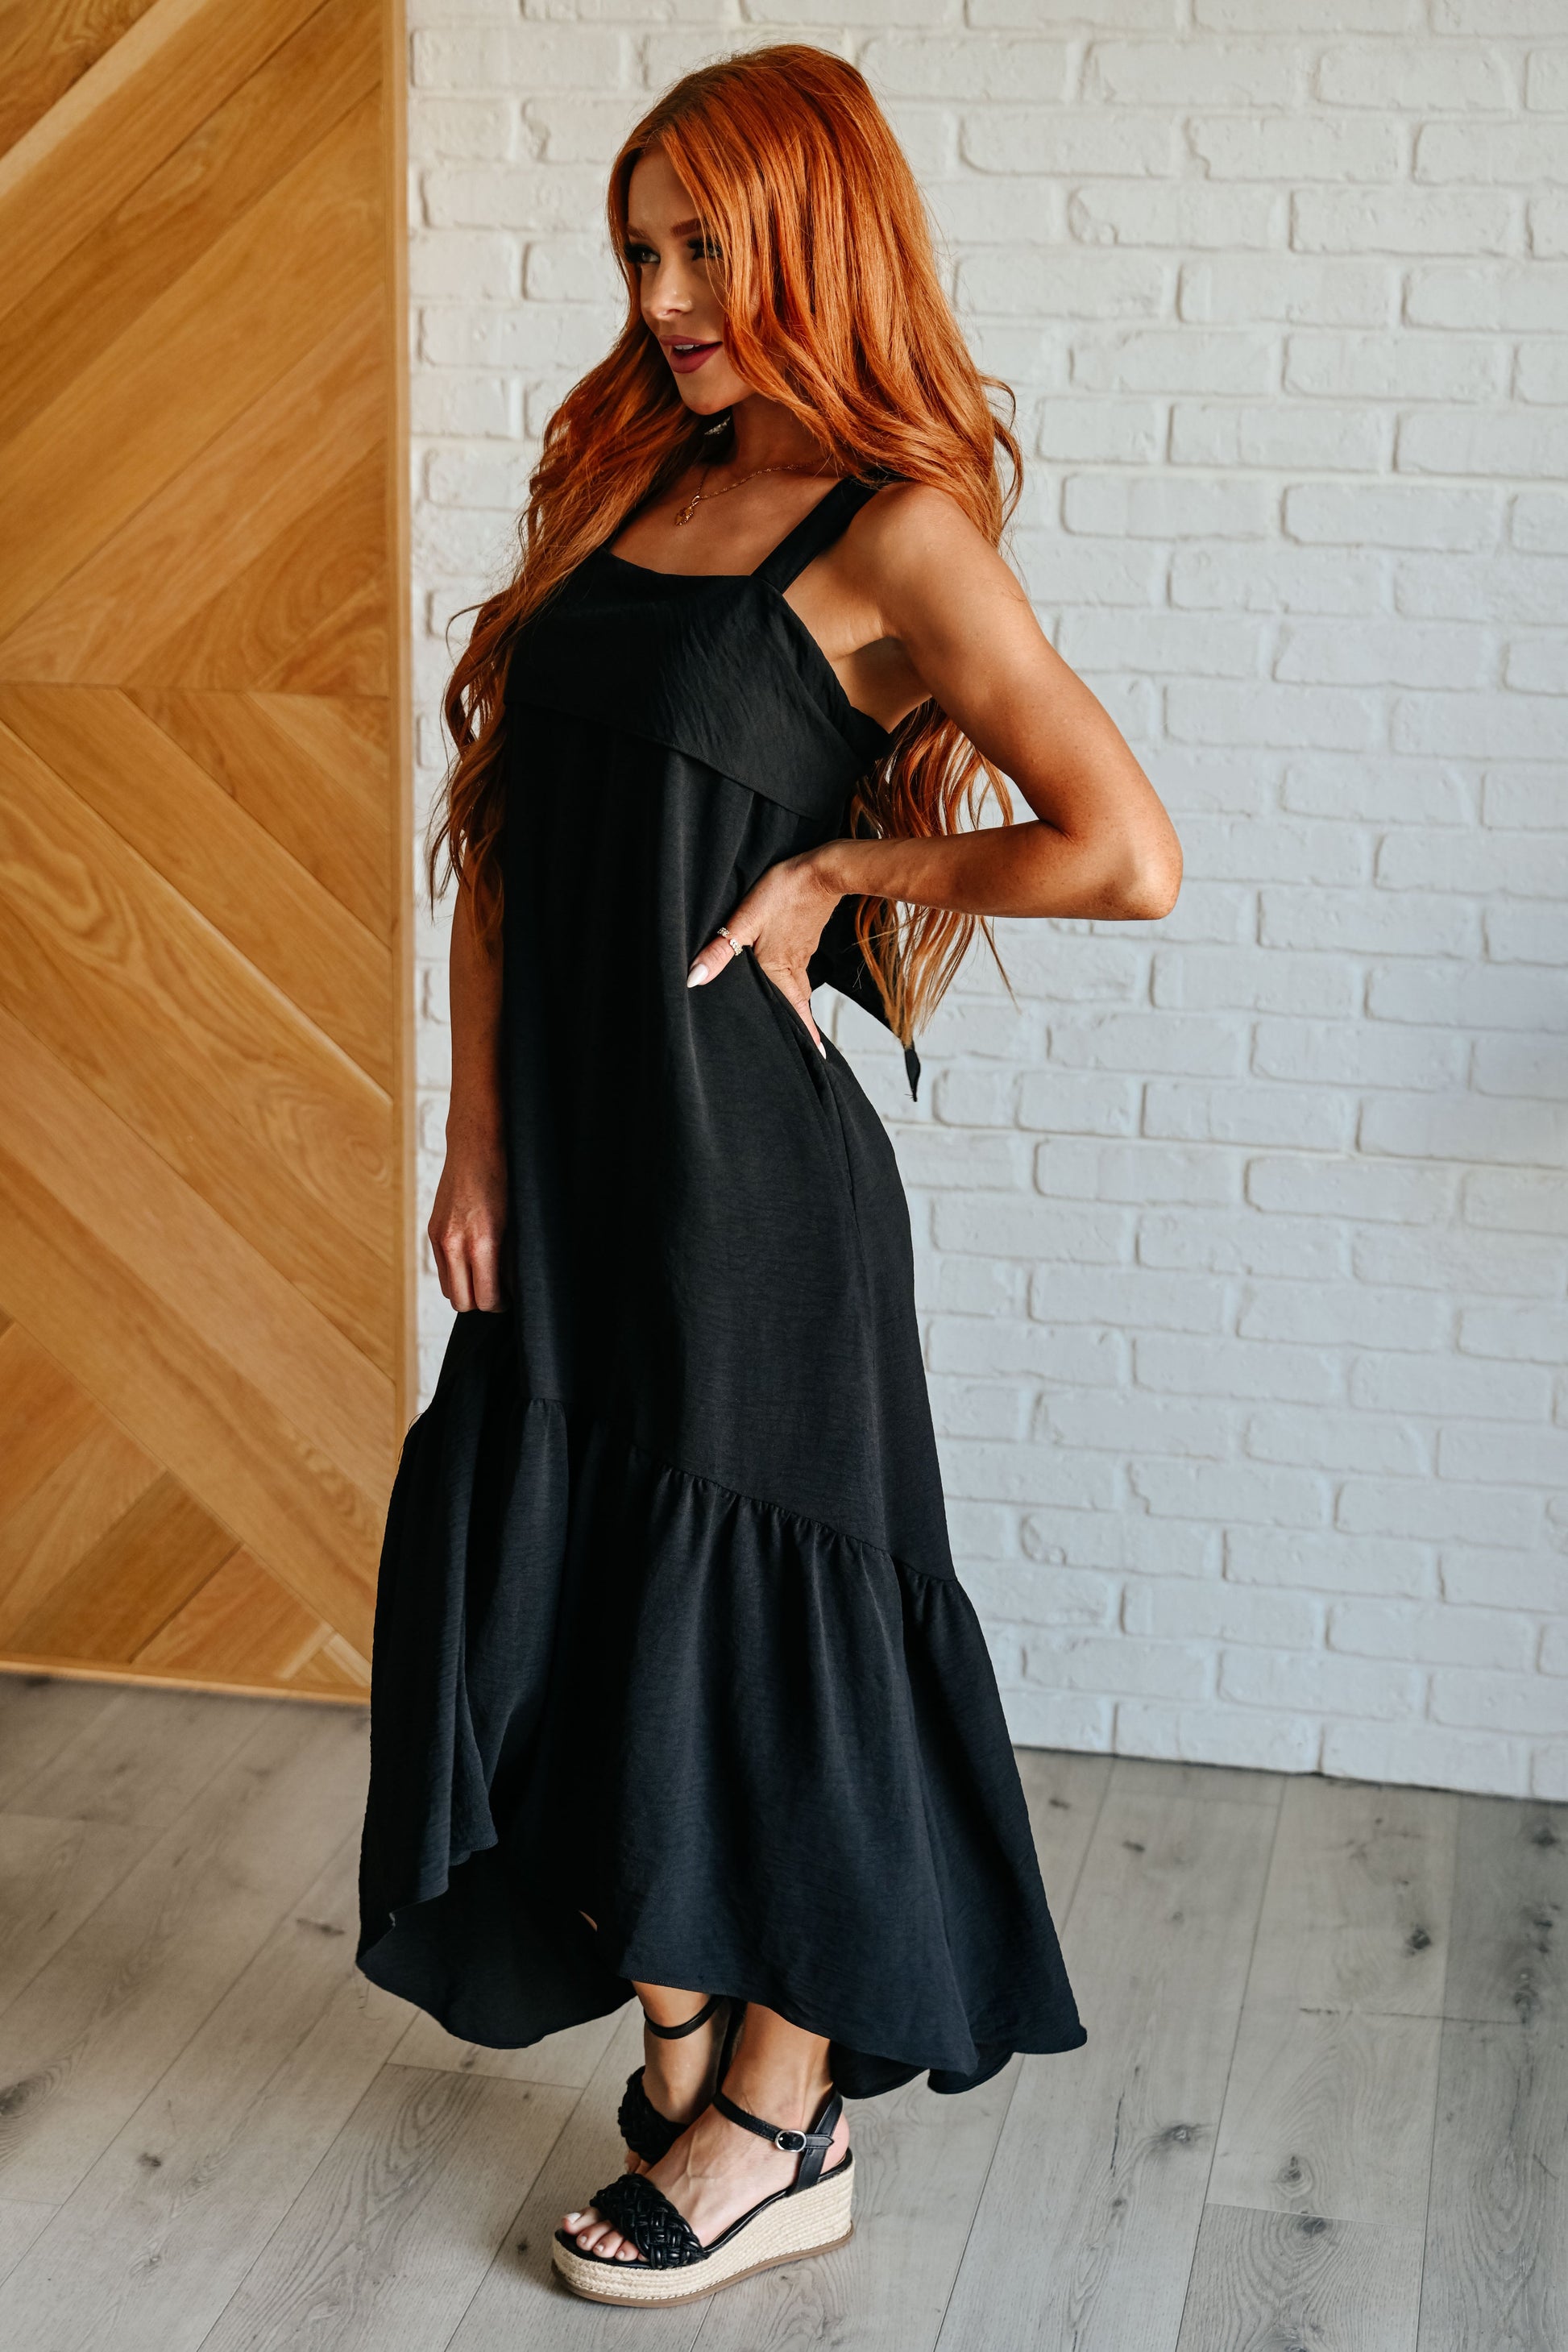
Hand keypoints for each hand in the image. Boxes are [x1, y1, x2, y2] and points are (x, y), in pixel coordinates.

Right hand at [428, 1122, 508, 1312]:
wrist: (476, 1146)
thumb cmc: (506, 1180)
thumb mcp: (517, 1223)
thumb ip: (512, 1260)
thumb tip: (515, 1289)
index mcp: (481, 1241)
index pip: (484, 1298)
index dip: (500, 1303)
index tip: (511, 1298)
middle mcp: (454, 1242)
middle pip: (462, 1302)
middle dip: (482, 1301)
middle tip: (501, 1291)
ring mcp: (439, 1237)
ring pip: (449, 1290)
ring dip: (467, 1290)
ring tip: (487, 1275)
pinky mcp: (432, 1232)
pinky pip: (442, 1269)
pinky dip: (457, 1273)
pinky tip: (474, 1260)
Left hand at [687, 851, 840, 1054]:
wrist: (823, 870)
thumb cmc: (784, 893)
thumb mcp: (746, 920)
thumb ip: (720, 951)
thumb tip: (694, 980)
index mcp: (780, 970)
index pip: (794, 1011)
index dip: (804, 1035)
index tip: (817, 1059)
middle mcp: (794, 966)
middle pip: (798, 1002)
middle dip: (800, 1025)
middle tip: (808, 1047)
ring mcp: (802, 951)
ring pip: (799, 984)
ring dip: (798, 1003)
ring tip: (795, 1016)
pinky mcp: (804, 936)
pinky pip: (800, 966)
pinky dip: (795, 979)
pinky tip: (787, 973)